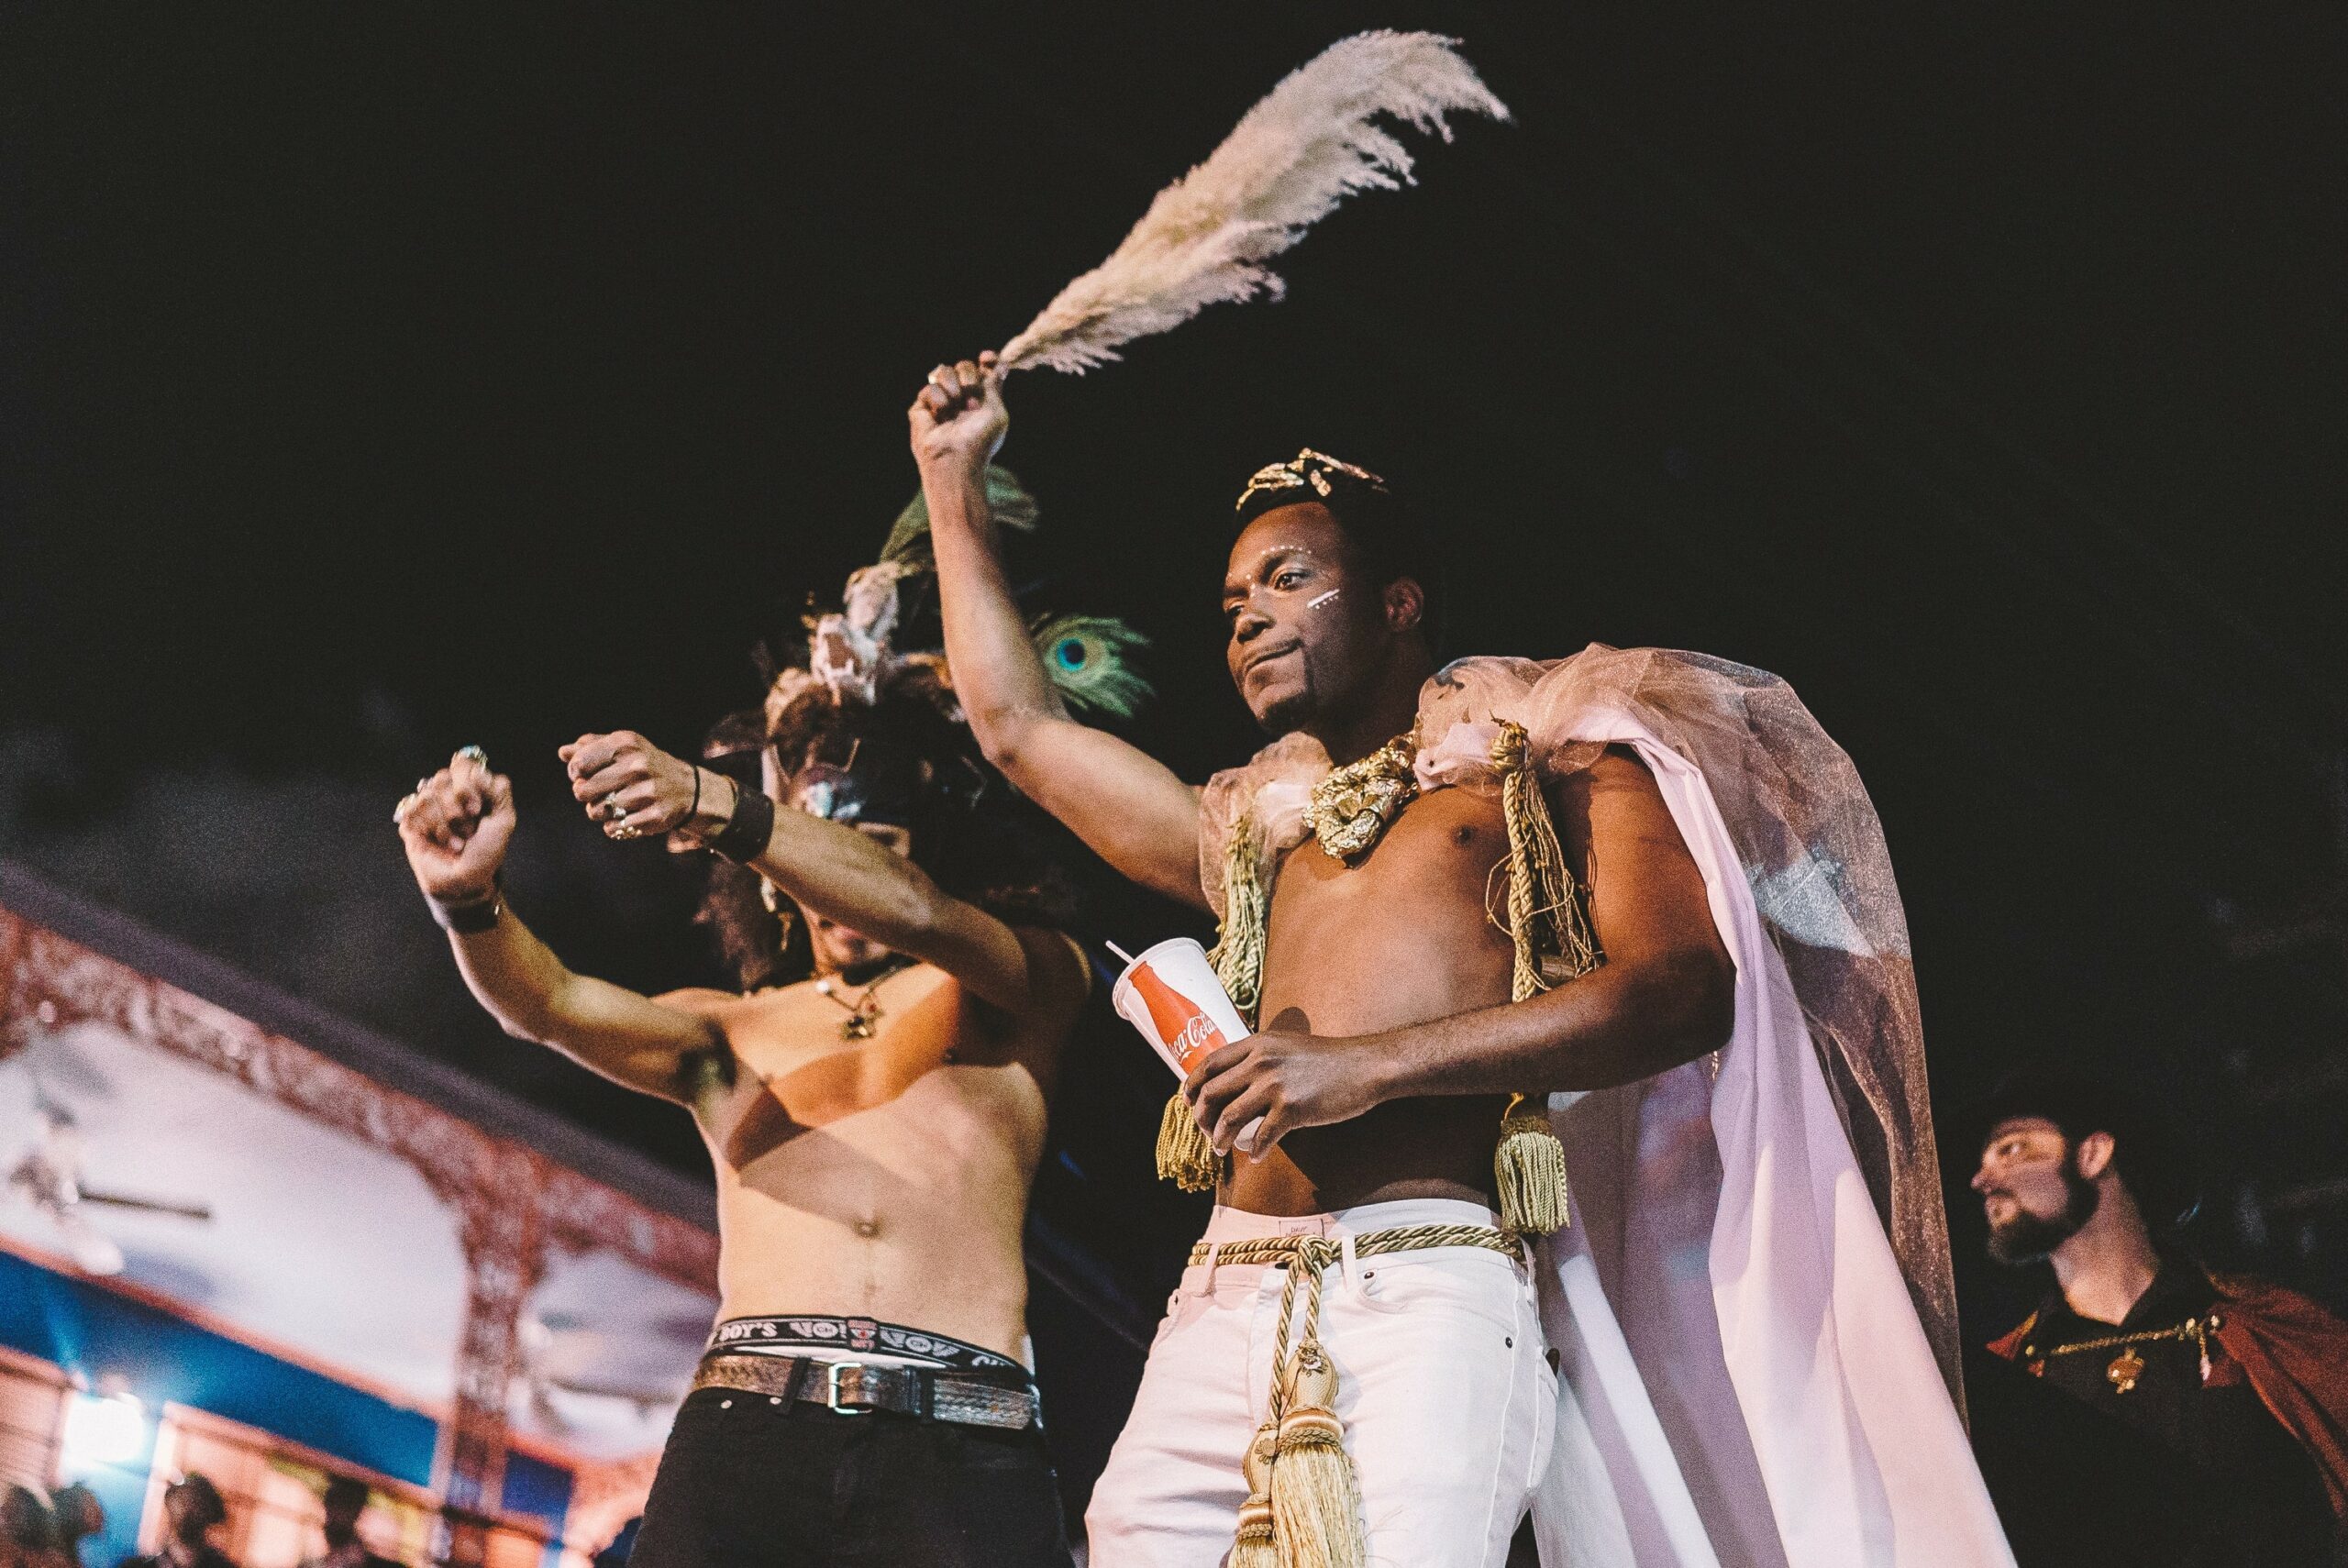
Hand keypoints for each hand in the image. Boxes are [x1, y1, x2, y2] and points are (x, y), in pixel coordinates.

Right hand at [396, 749, 515, 901]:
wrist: (466, 881)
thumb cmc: (486, 852)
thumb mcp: (504, 820)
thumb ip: (499, 790)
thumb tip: (477, 770)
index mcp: (469, 788)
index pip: (462, 764)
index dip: (468, 783)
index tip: (478, 808)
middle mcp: (447, 794)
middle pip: (442, 777)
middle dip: (457, 805)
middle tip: (469, 827)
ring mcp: (427, 807)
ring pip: (426, 795)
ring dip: (445, 824)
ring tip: (456, 842)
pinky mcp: (410, 822)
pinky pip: (412, 810)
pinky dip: (430, 829)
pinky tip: (438, 844)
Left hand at [561, 731, 709, 842]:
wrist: (687, 788)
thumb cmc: (645, 764)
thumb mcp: (623, 747)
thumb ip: (591, 746)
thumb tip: (563, 752)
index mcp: (626, 744)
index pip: (579, 763)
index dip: (575, 772)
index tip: (583, 775)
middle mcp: (637, 766)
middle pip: (583, 790)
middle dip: (584, 794)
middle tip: (596, 792)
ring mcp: (646, 792)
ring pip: (595, 811)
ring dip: (599, 811)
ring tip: (612, 805)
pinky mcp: (653, 816)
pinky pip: (613, 828)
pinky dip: (613, 825)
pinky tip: (625, 816)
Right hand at [908, 352, 1006, 477]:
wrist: (957, 457)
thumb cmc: (980, 439)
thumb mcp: (996, 410)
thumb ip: (995, 384)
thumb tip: (998, 363)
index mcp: (982, 397)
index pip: (984, 368)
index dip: (987, 359)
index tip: (986, 358)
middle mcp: (962, 397)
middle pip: (964, 365)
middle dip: (970, 377)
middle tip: (972, 401)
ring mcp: (941, 400)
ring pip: (945, 371)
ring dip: (954, 387)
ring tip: (956, 408)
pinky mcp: (922, 406)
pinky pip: (930, 387)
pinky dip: (938, 400)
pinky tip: (940, 415)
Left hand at [1182, 1030, 1390, 1159]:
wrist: (1365, 1067)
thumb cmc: (1327, 1061)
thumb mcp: (1286, 1046)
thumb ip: (1258, 1058)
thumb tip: (1232, 1081)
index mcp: (1256, 1044)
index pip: (1209, 1064)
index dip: (1192, 1085)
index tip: (1187, 1102)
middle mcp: (1261, 1061)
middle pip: (1212, 1093)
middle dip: (1201, 1118)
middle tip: (1205, 1132)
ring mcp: (1276, 1085)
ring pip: (1230, 1118)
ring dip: (1219, 1139)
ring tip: (1219, 1149)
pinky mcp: (1293, 1108)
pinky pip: (1263, 1137)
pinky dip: (1256, 1151)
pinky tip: (1256, 1157)